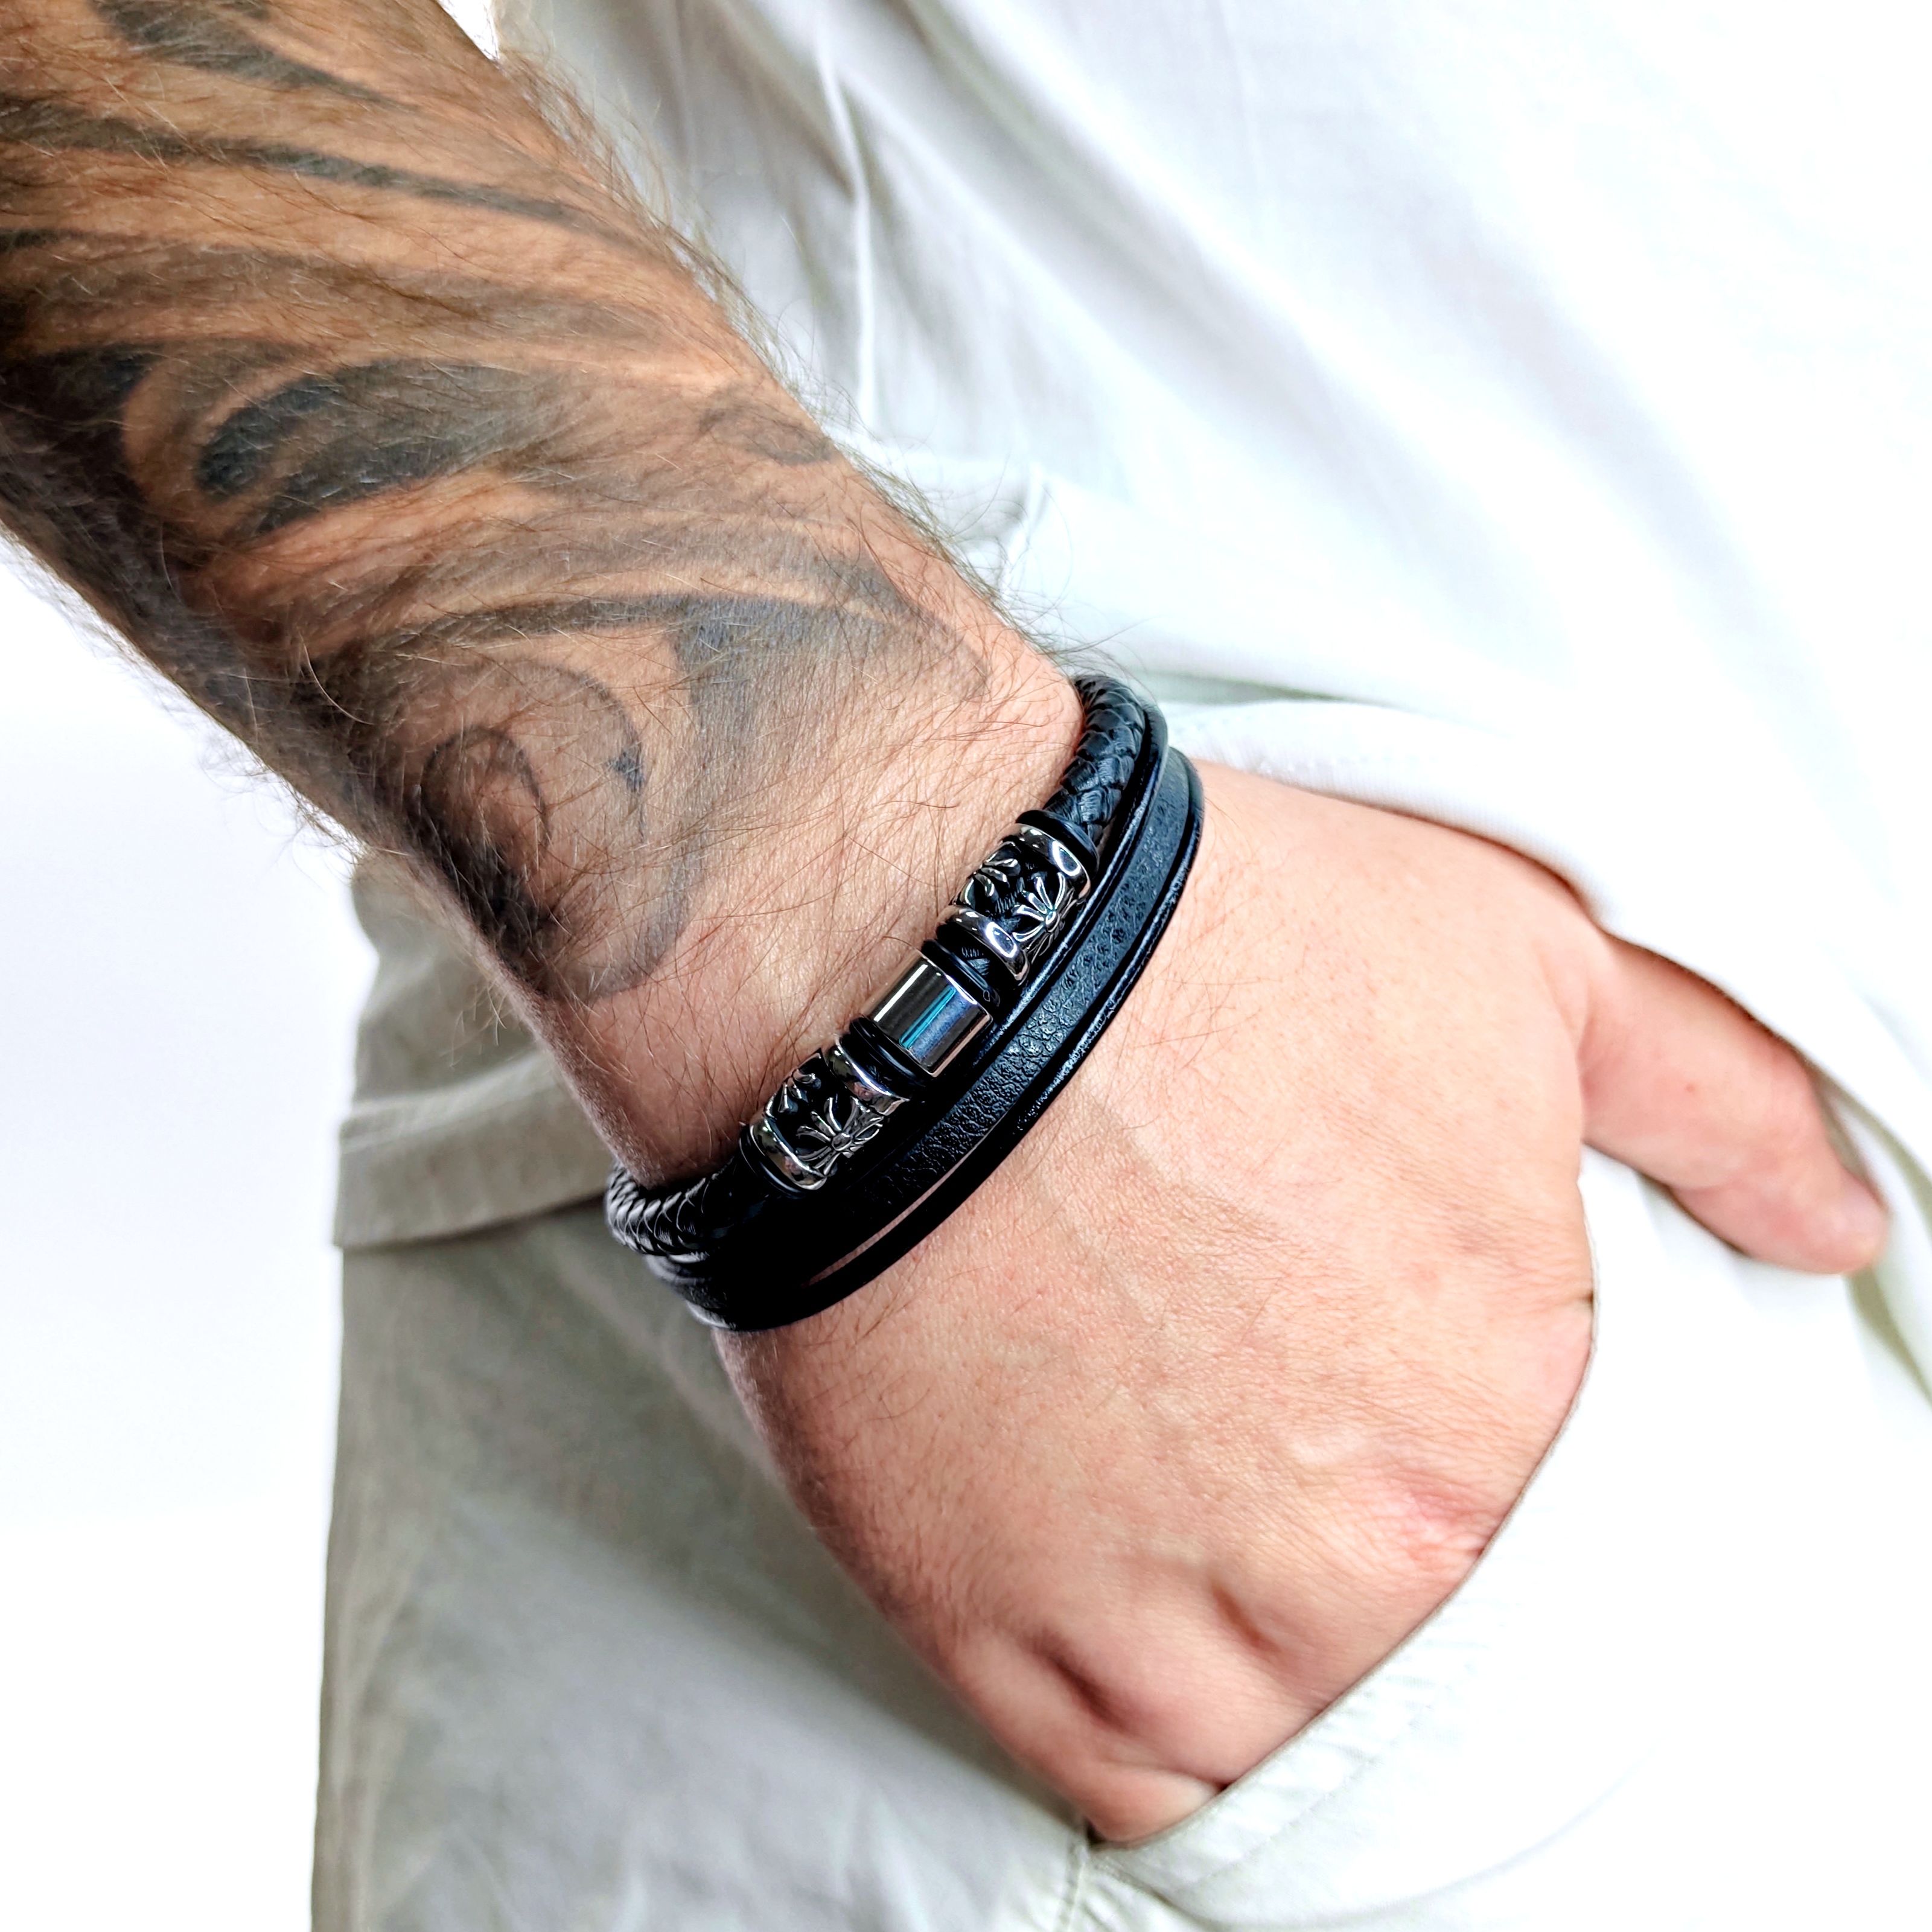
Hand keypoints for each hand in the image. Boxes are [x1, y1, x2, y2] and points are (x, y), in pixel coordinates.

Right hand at [719, 763, 1884, 1842]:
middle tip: (1314, 1460)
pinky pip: (1136, 1793)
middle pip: (1439, 1650)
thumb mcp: (1520, 963)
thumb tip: (1834, 1229)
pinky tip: (1158, 1643)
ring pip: (1299, 1743)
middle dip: (1399, 1565)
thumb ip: (1713, 1107)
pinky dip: (1171, 1745)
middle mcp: (1360, 1557)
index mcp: (1511, 1410)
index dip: (1512, 1472)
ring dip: (1285, 1666)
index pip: (1590, 1543)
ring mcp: (1170, 1620)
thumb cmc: (1216, 944)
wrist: (919, 964)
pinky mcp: (1001, 1639)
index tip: (1430, 1413)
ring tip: (1228, 1538)